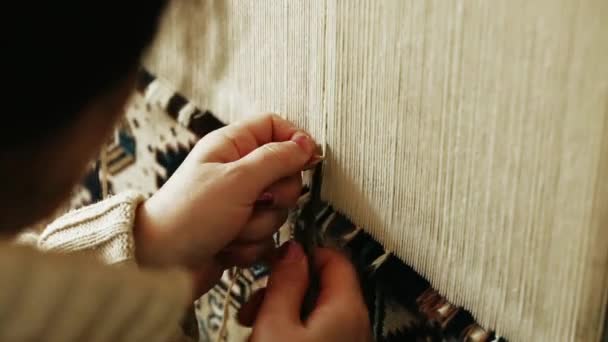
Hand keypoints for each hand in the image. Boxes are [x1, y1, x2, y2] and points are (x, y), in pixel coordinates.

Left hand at [133, 114, 318, 294]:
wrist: (161, 265)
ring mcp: (239, 202)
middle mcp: (236, 171)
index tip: (307, 161)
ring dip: (259, 225)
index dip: (294, 142)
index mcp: (231, 146)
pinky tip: (227, 246)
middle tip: (256, 201)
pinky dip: (250, 245)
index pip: (274, 127)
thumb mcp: (237, 179)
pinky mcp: (240, 230)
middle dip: (276, 196)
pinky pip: (266, 235)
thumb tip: (306, 145)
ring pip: (277, 209)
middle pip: (284, 172)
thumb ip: (276, 159)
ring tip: (232, 228)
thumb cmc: (188, 216)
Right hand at [239, 242, 371, 341]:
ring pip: (315, 310)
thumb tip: (292, 251)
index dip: (302, 252)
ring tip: (255, 324)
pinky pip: (316, 332)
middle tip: (257, 301)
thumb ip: (285, 283)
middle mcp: (356, 324)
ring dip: (283, 310)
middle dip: (285, 287)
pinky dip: (292, 330)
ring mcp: (348, 341)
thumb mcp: (275, 325)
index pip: (334, 256)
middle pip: (322, 284)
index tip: (276, 259)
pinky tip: (270, 337)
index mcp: (347, 309)